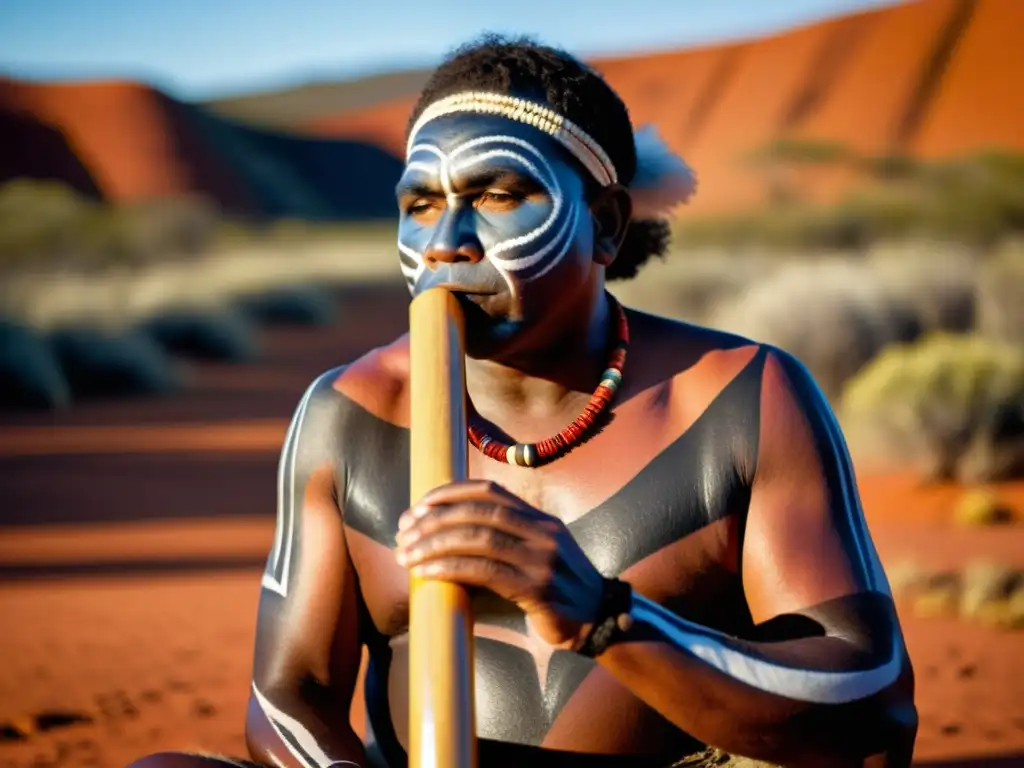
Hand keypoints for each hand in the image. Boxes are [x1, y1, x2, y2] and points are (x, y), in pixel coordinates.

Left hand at [395, 480, 604, 648]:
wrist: (598, 622)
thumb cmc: (557, 592)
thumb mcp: (535, 555)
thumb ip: (505, 542)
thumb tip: (446, 538)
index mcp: (539, 519)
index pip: (490, 491)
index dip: (451, 492)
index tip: (419, 504)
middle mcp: (542, 532)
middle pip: (480, 511)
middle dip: (435, 519)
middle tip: (404, 531)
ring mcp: (542, 558)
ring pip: (479, 538)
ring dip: (435, 544)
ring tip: (407, 555)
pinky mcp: (538, 587)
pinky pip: (485, 571)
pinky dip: (451, 568)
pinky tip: (428, 572)